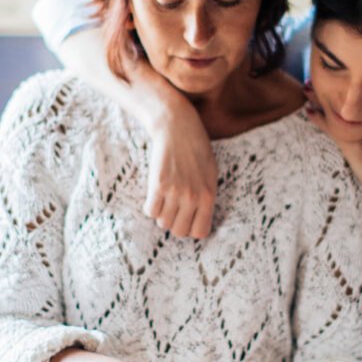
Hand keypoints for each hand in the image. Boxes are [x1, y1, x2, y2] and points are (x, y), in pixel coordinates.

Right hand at [145, 101, 217, 238]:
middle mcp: (193, 198)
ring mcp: (175, 192)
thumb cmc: (197, 151)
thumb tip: (198, 221)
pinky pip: (150, 211)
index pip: (200, 232)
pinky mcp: (158, 185)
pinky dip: (150, 206)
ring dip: (162, 214)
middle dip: (175, 223)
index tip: (187, 219)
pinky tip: (155, 195)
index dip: (192, 228)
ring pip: (163, 222)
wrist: (178, 128)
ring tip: (165, 199)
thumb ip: (206, 199)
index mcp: (209, 196)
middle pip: (179, 231)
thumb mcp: (211, 175)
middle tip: (174, 209)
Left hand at [306, 92, 361, 221]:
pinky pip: (333, 128)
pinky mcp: (353, 146)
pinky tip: (309, 112)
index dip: (344, 88)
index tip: (331, 79)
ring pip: (339, 110)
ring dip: (320, 98)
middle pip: (348, 100)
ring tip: (307, 88)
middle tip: (314, 78)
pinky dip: (319, 119)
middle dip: (330, 88)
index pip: (360, 98)